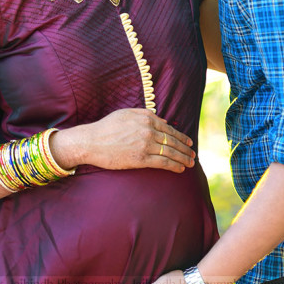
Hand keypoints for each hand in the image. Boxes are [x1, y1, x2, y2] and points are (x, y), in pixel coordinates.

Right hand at [54, 109, 195, 172]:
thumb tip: (162, 120)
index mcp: (146, 118)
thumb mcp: (126, 114)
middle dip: (185, 148)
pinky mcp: (141, 158)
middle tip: (193, 154)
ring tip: (190, 163)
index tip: (188, 142)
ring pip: (171, 152)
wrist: (91, 141)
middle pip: (173, 140)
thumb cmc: (106, 128)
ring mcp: (146, 144)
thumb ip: (145, 114)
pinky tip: (180, 169)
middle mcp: (148, 130)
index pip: (169, 129)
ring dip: (183, 158)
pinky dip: (174, 166)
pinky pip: (163, 162)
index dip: (181, 136)